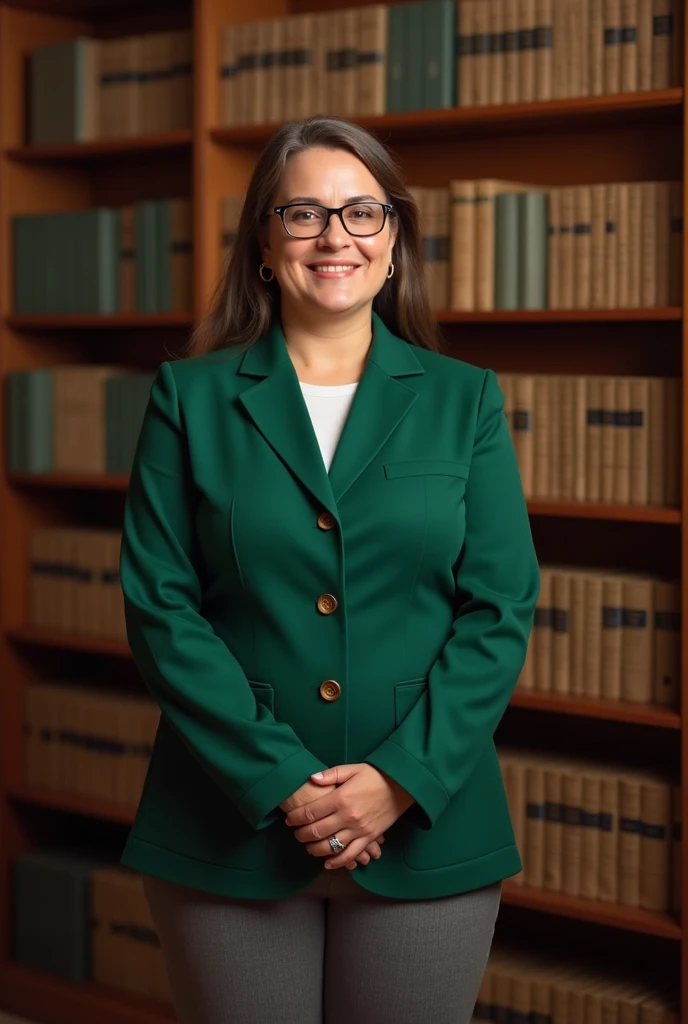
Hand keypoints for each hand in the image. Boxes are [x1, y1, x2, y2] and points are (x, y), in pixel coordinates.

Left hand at [284, 763, 414, 869]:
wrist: (401, 785)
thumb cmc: (375, 775)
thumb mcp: (352, 769)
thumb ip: (330, 774)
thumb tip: (312, 778)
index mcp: (341, 798)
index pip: (311, 812)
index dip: (297, 817)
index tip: (290, 819)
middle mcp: (348, 816)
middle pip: (317, 831)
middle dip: (302, 835)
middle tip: (296, 834)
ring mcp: (359, 829)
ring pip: (331, 846)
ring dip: (315, 849)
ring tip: (308, 847)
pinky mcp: (369, 837)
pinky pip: (351, 854)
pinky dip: (338, 862)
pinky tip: (327, 863)